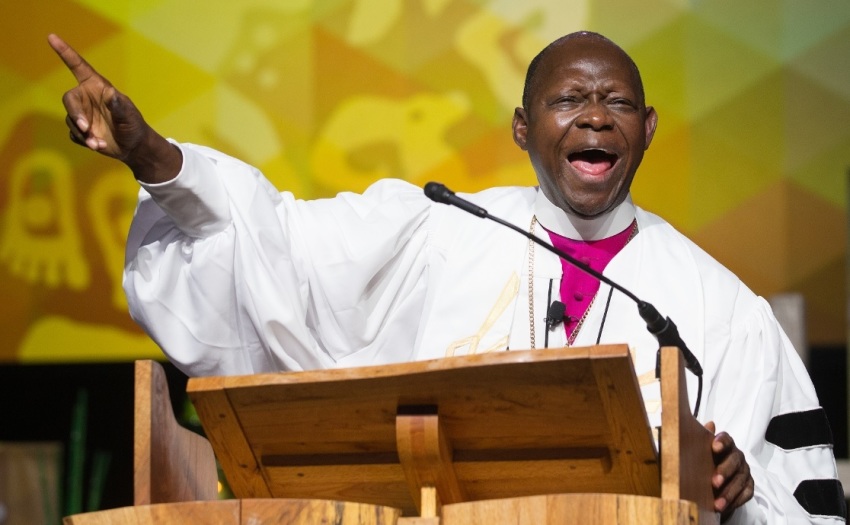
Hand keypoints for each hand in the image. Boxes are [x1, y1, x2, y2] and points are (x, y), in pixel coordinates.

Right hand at [48, 34, 179, 182]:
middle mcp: (87, 98)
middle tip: (86, 128)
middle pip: (69, 100)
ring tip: (98, 143)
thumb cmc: (134, 126)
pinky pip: (74, 134)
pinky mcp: (81, 130)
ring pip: (71, 120)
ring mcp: (83, 114)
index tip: (52, 37)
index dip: (65, 52)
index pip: (78, 66)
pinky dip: (85, 141)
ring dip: (83, 133)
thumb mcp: (130, 116)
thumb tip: (111, 93)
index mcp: (97, 87)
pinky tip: (98, 145)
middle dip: (76, 114)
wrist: (133, 146)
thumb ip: (119, 106)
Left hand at [705, 421, 754, 521]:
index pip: (726, 439)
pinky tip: (726, 507)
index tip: (714, 447)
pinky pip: (746, 493)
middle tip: (714, 482)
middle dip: (725, 472)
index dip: (721, 442)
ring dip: (728, 493)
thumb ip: (700, 438)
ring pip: (740, 480)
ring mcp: (744, 471)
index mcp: (725, 444)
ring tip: (717, 504)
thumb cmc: (704, 461)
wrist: (711, 480)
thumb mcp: (697, 450)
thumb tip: (708, 424)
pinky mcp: (748, 486)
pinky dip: (736, 501)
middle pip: (734, 461)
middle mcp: (737, 456)